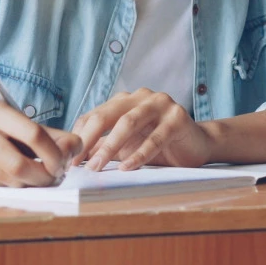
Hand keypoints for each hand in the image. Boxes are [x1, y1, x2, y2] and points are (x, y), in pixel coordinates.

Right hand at [0, 98, 82, 186]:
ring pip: (10, 180)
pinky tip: (19, 178)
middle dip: (43, 176)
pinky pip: (0, 188)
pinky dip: (15, 186)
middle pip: (18, 164)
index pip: (33, 134)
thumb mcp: (27, 125)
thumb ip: (56, 136)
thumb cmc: (4, 131)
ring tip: (40, 177)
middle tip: (55, 178)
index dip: (54, 154)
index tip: (63, 164)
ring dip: (31, 183)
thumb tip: (76, 149)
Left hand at [72, 89, 215, 171]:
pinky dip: (139, 154)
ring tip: (98, 167)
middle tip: (77, 163)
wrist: (197, 145)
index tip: (68, 159)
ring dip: (110, 146)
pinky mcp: (178, 118)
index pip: (94, 115)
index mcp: (125, 100)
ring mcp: (161, 104)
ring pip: (129, 123)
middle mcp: (141, 97)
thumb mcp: (127, 146)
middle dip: (89, 140)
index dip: (79, 137)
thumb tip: (75, 158)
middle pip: (107, 115)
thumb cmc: (159, 145)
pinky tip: (127, 168)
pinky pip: (155, 137)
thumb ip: (104, 147)